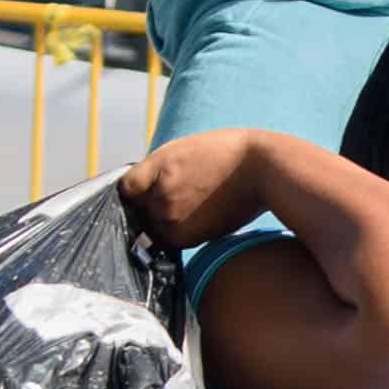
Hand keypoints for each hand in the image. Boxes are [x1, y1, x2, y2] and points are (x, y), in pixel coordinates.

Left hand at [116, 130, 268, 249]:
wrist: (262, 170)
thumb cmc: (227, 154)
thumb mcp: (183, 150)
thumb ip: (156, 170)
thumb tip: (138, 192)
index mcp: (157, 166)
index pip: (126, 187)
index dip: (134, 189)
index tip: (142, 190)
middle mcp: (159, 193)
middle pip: (138, 208)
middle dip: (150, 204)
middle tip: (179, 195)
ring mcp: (171, 218)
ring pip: (153, 225)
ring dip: (164, 220)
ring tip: (194, 204)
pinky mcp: (186, 237)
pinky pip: (170, 239)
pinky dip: (178, 231)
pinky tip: (199, 216)